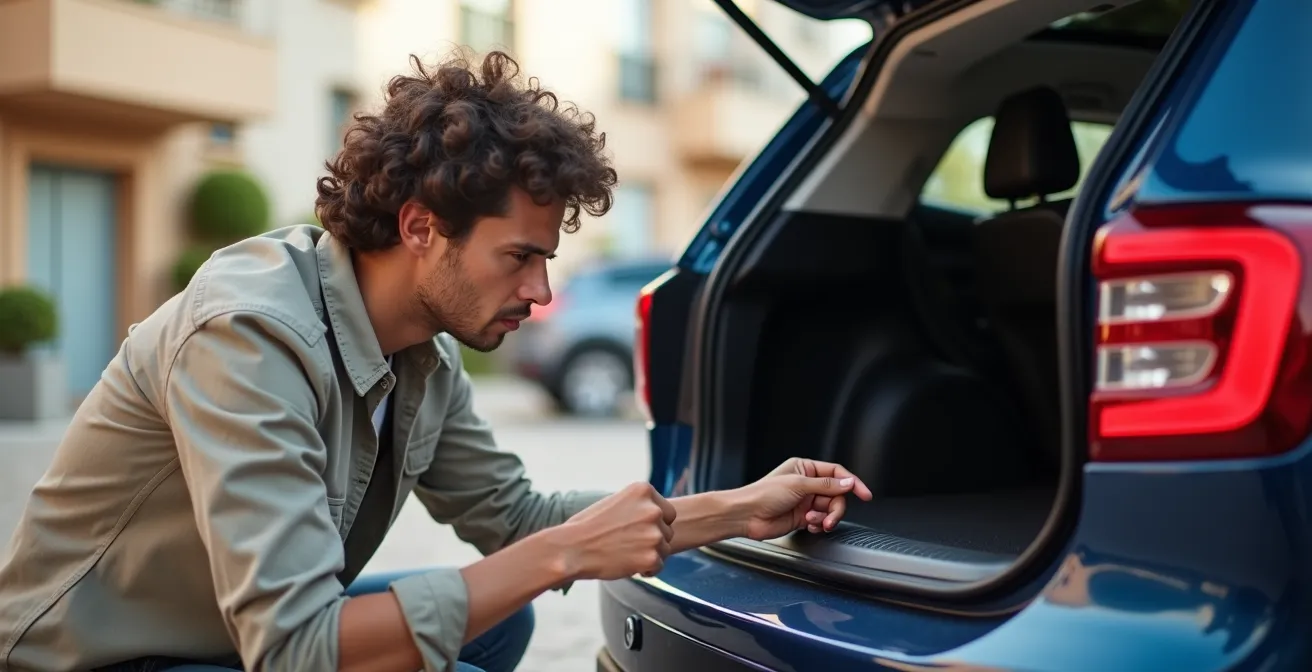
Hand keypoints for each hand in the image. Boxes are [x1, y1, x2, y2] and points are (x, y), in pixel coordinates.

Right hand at [554, 483, 676, 580]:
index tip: (636, 530)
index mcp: (644, 490)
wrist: (571, 548)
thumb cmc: (588, 527)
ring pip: (664, 549)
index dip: (654, 524)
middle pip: (668, 531)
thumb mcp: (616, 502)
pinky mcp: (652, 557)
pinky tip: (627, 565)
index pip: (667, 512)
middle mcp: (653, 509)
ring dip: (649, 554)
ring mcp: (654, 534)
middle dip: (652, 540)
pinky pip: (658, 566)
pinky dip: (646, 569)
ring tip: (625, 554)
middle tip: (628, 545)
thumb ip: (639, 506)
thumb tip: (659, 515)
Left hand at [738, 458, 872, 540]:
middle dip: (836, 508)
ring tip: (813, 521)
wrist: (746, 515)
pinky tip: (808, 525)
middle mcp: (807, 484)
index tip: (865, 494)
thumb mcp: (798, 484)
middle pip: (836, 495)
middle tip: (830, 518)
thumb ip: (826, 485)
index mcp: (805, 468)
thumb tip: (848, 482)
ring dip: (826, 518)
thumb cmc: (763, 494)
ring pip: (830, 510)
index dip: (852, 483)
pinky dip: (819, 525)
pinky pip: (821, 521)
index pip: (836, 473)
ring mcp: (805, 501)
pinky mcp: (802, 517)